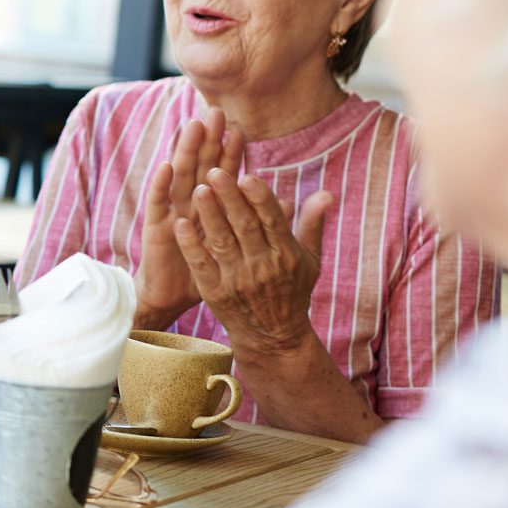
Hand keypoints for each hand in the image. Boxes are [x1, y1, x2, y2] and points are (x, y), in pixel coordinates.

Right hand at [135, 109, 243, 327]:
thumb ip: (259, 220)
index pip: (223, 174)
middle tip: (216, 114)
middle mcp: (190, 204)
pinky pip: (158, 204)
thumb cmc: (209, 271)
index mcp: (211, 207)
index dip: (230, 154)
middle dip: (208, 141)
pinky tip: (166, 166)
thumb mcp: (238, 245)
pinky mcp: (156, 228)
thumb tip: (286, 199)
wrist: (174, 296)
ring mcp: (172, 213)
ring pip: (180, 177)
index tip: (240, 131)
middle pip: (201, 167)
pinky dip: (161, 184)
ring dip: (185, 152)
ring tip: (193, 127)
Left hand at [175, 168, 330, 354]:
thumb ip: (312, 224)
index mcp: (286, 254)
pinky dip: (191, 245)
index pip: (272, 221)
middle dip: (230, 198)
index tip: (247, 176)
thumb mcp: (310, 260)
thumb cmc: (292, 290)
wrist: (273, 336)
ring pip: (222, 241)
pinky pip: (201, 264)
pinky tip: (181, 224)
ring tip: (198, 189)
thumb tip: (326, 193)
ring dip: (210, 215)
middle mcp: (263, 266)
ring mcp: (237, 280)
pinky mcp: (215, 292)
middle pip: (244, 226)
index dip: (259, 198)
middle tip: (214, 172)